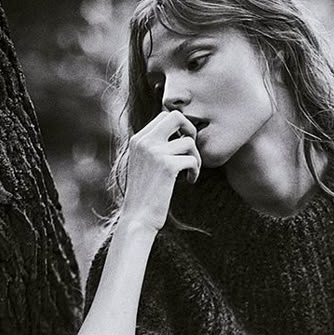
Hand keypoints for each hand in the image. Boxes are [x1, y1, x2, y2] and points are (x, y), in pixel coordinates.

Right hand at [122, 110, 200, 230]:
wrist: (138, 217)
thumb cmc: (144, 195)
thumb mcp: (144, 165)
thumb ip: (155, 148)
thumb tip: (178, 135)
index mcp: (138, 140)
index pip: (164, 116)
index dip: (180, 129)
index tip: (182, 148)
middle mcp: (145, 141)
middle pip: (176, 117)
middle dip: (190, 131)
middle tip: (191, 151)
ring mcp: (155, 152)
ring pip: (189, 141)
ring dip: (196, 157)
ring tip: (191, 172)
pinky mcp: (167, 166)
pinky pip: (192, 159)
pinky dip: (196, 170)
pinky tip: (190, 180)